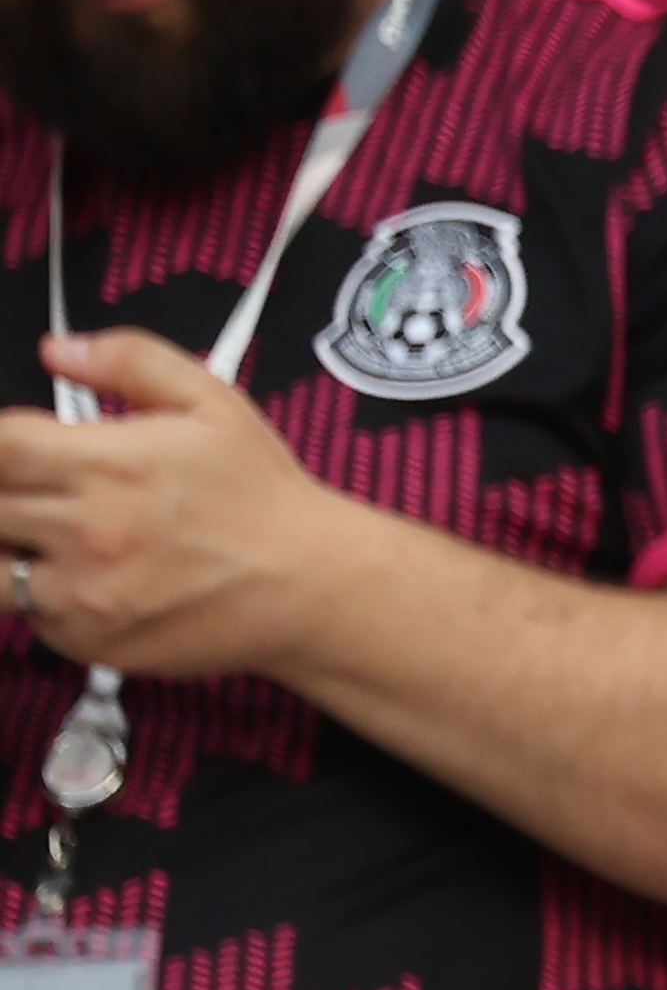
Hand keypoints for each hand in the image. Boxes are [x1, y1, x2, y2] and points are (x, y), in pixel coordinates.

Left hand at [5, 330, 377, 680]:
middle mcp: (86, 531)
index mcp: (107, 465)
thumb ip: (131, 361)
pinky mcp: (89, 640)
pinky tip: (85, 579)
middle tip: (32, 493)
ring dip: (5, 548)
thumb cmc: (264, 497)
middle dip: (2, 493)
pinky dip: (40, 596)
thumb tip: (59, 350)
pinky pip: (28, 615)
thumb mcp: (213, 403)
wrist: (313, 586)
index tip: (16, 449)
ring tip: (39, 538)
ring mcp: (82, 593)